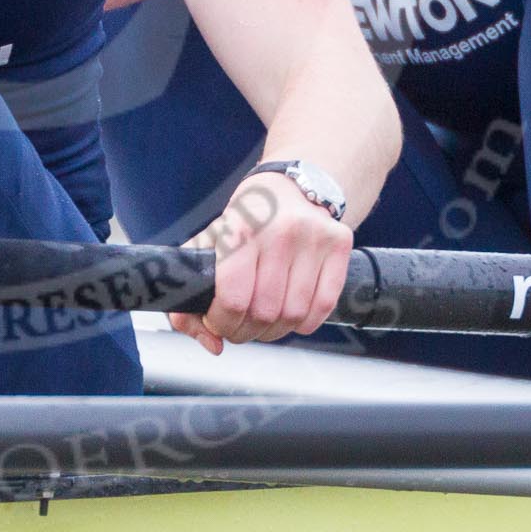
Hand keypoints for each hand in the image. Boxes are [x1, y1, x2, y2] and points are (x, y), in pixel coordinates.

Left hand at [168, 172, 352, 354]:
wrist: (287, 187)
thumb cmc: (243, 222)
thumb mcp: (207, 247)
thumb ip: (192, 298)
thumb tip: (212, 344)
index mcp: (240, 229)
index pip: (233, 299)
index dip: (222, 323)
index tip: (219, 322)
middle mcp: (279, 231)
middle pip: (265, 313)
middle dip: (247, 331)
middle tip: (241, 326)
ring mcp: (313, 237)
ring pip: (294, 315)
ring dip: (276, 331)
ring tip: (265, 321)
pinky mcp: (338, 243)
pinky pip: (323, 306)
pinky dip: (305, 322)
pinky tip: (291, 313)